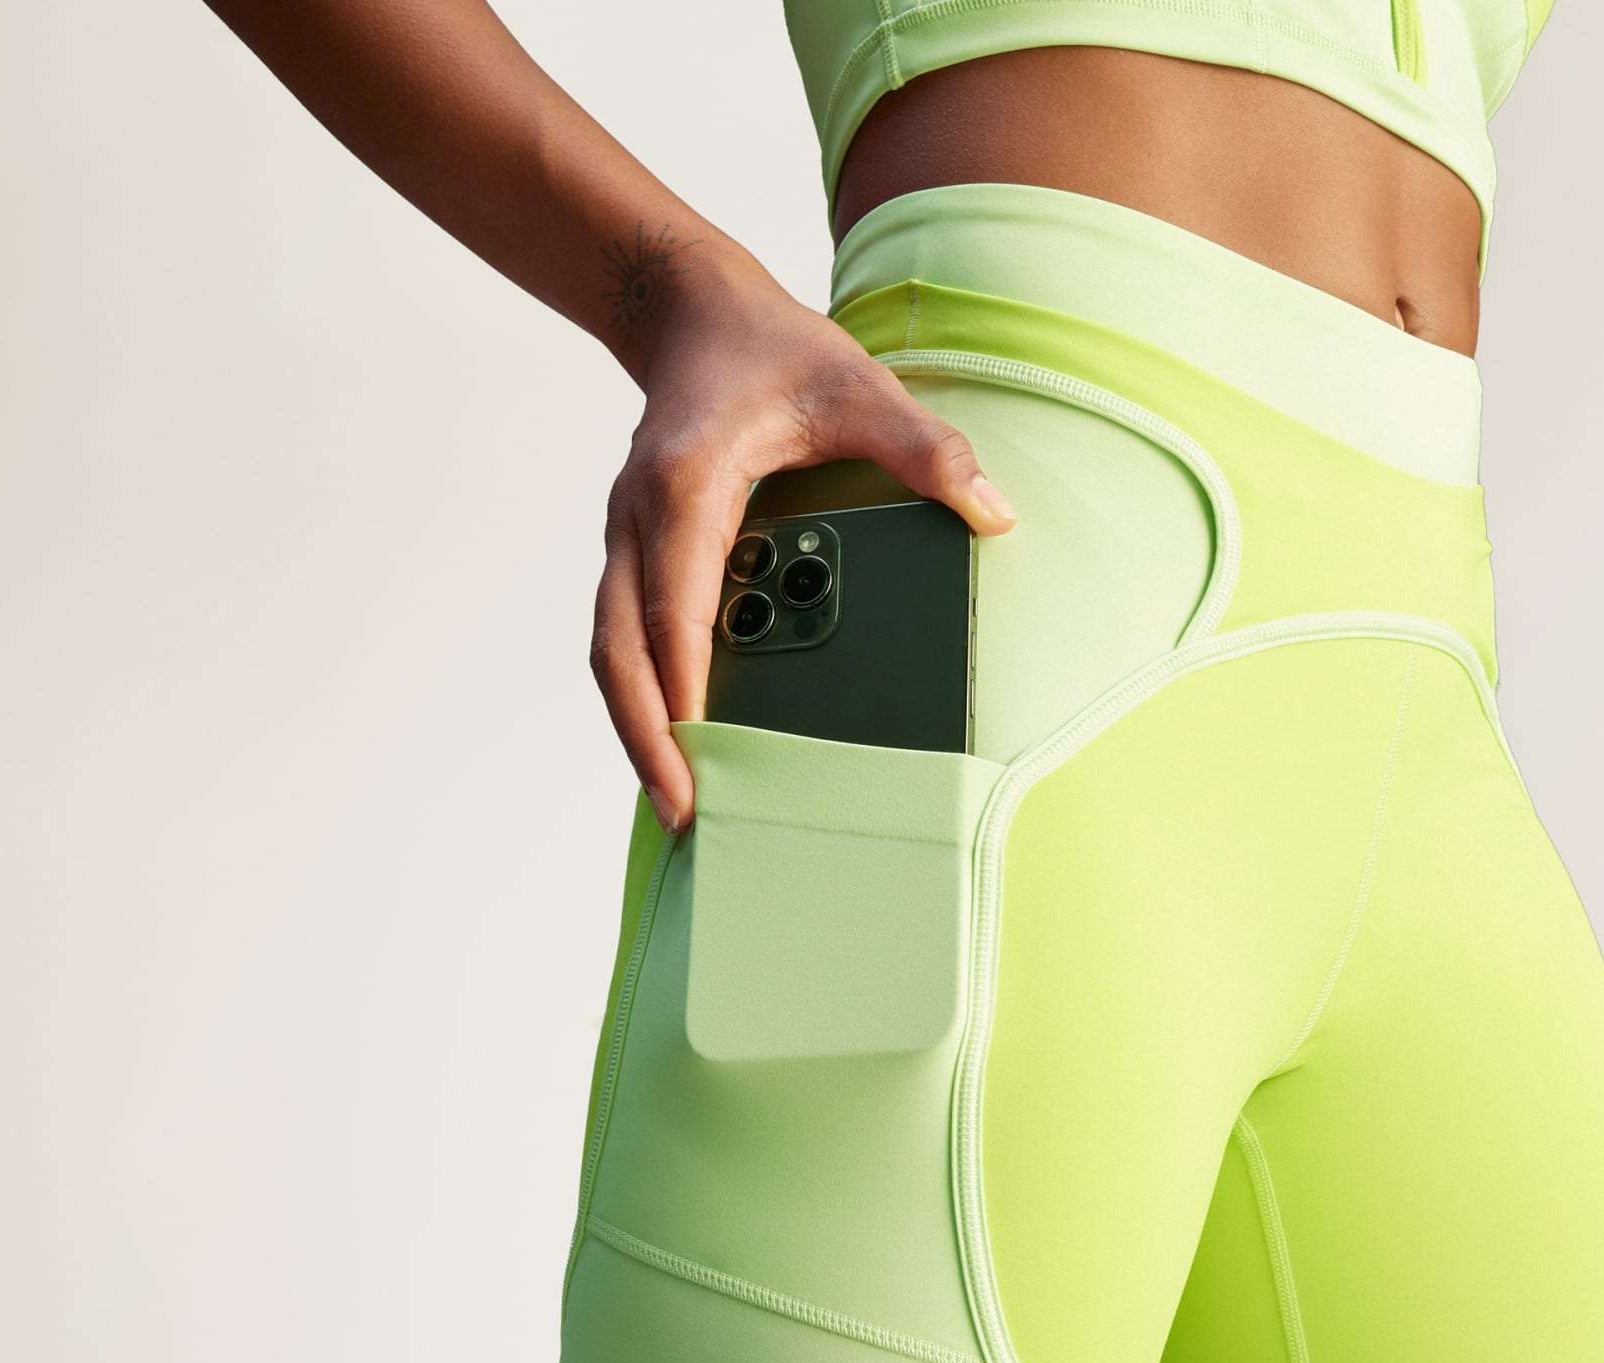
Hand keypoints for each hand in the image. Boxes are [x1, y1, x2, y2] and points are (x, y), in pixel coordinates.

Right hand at [590, 244, 1016, 832]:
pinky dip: (643, 695)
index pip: (674, 598)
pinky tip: (677, 743)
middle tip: (684, 811)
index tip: (699, 745)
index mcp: (686, 483)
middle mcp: (638, 518)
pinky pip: (624, 637)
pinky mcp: (634, 553)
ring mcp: (626, 538)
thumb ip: (927, 448)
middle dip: (645, 734)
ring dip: (636, 727)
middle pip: (618, 647)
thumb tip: (993, 511)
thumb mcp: (860, 386)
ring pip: (610, 650)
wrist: (694, 310)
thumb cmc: (771, 348)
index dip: (682, 677)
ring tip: (678, 799)